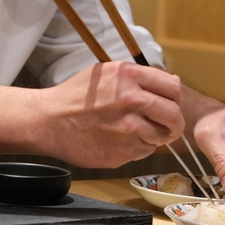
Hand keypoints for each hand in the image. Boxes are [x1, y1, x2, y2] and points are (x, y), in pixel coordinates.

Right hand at [38, 61, 185, 167]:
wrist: (49, 121)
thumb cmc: (75, 96)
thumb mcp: (105, 72)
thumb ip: (137, 77)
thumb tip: (168, 84)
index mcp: (128, 77)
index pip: (173, 88)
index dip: (174, 98)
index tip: (170, 103)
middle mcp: (131, 101)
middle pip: (175, 116)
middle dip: (174, 123)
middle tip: (168, 125)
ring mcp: (127, 129)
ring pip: (161, 137)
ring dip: (154, 137)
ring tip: (135, 131)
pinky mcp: (122, 152)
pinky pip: (143, 152)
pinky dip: (136, 148)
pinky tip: (119, 140)